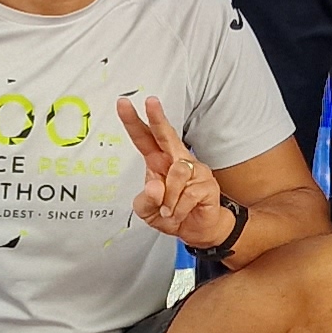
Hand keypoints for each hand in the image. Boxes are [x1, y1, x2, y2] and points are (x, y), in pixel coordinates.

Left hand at [119, 95, 233, 247]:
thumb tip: (154, 186)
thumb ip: (146, 200)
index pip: (145, 138)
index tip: (124, 104)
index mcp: (158, 162)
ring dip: (168, 199)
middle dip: (158, 118)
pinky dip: (179, 209)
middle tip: (150, 102)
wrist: (197, 230)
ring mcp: (194, 170)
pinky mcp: (207, 183)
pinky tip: (180, 213)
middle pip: (166, 135)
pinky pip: (188, 193)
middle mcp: (176, 161)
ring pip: (176, 173)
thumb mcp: (147, 211)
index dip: (133, 122)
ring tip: (169, 211)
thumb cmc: (172, 215)